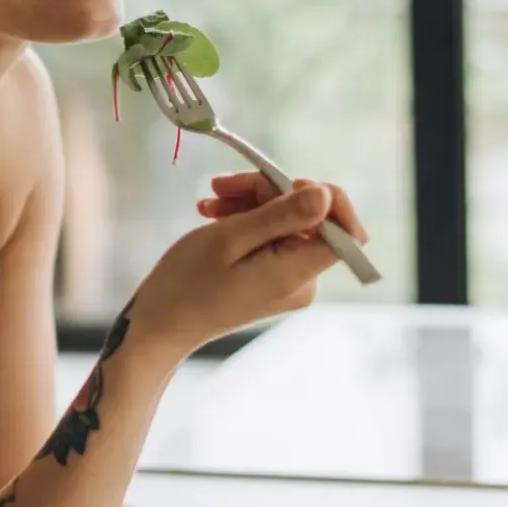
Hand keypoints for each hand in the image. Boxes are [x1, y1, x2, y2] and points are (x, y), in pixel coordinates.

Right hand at [134, 173, 357, 358]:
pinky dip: (245, 220)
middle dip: (269, 193)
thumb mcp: (230, 238)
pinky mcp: (270, 278)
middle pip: (309, 219)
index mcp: (297, 273)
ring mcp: (286, 280)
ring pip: (285, 223)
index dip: (326, 198)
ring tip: (210, 200)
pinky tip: (213, 213)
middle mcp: (301, 280)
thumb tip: (326, 194)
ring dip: (251, 203)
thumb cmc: (187, 283)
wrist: (160, 324)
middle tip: (221, 186)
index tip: (284, 182)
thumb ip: (281, 215)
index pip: (347, 232)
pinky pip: (270, 237)